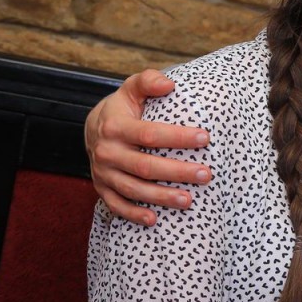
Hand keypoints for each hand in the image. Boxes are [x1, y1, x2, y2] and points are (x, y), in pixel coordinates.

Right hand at [86, 69, 212, 224]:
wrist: (94, 128)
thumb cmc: (124, 108)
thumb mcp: (132, 89)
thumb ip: (148, 81)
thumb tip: (169, 84)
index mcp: (115, 127)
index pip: (150, 134)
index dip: (178, 137)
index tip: (206, 138)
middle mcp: (107, 152)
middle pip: (144, 166)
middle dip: (177, 172)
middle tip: (206, 174)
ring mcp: (103, 173)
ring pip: (133, 189)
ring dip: (161, 197)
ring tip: (189, 200)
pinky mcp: (102, 188)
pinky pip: (116, 205)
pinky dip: (133, 214)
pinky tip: (154, 220)